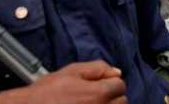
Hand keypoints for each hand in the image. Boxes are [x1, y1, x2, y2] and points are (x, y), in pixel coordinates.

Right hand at [0, 60, 126, 103]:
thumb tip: (116, 71)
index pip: (120, 85)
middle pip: (122, 101)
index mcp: (98, 94)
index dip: (109, 80)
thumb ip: (97, 68)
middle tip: (93, 94)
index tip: (98, 83)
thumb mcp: (71, 71)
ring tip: (89, 102)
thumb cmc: (47, 93)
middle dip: (111, 95)